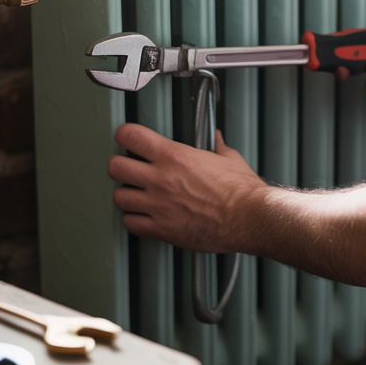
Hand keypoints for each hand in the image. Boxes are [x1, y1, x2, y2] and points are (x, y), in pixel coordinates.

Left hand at [108, 124, 267, 252]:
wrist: (249, 219)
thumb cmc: (241, 191)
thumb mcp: (230, 158)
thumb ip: (217, 147)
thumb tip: (216, 139)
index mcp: (175, 156)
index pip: (131, 136)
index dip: (125, 135)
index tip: (127, 138)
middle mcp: (162, 179)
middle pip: (115, 167)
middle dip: (120, 166)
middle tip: (128, 168)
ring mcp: (159, 205)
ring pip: (119, 197)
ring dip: (126, 195)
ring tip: (137, 194)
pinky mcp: (162, 229)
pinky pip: (131, 223)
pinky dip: (134, 220)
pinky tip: (144, 216)